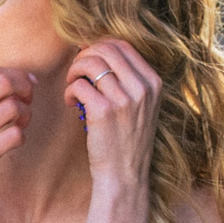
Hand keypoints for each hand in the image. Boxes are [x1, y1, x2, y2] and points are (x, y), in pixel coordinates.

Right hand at [0, 67, 33, 217]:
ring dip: (25, 114)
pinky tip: (13, 142)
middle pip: (3, 83)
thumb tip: (4, 86)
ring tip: (20, 125)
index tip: (27, 87)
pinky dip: (21, 137)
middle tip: (27, 102)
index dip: (16, 75)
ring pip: (12, 108)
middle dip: (24, 88)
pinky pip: (14, 135)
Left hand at [66, 40, 159, 189]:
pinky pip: (79, 85)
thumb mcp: (141, 107)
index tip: (87, 59)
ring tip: (72, 87)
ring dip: (74, 71)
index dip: (99, 46)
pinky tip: (71, 103)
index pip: (123, 46)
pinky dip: (69, 91)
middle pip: (105, 49)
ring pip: (90, 63)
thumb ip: (128, 80)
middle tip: (75, 73)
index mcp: (153, 82)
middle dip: (84, 55)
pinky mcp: (104, 112)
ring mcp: (124, 99)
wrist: (125, 176)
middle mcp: (142, 88)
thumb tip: (99, 51)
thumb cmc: (127, 141)